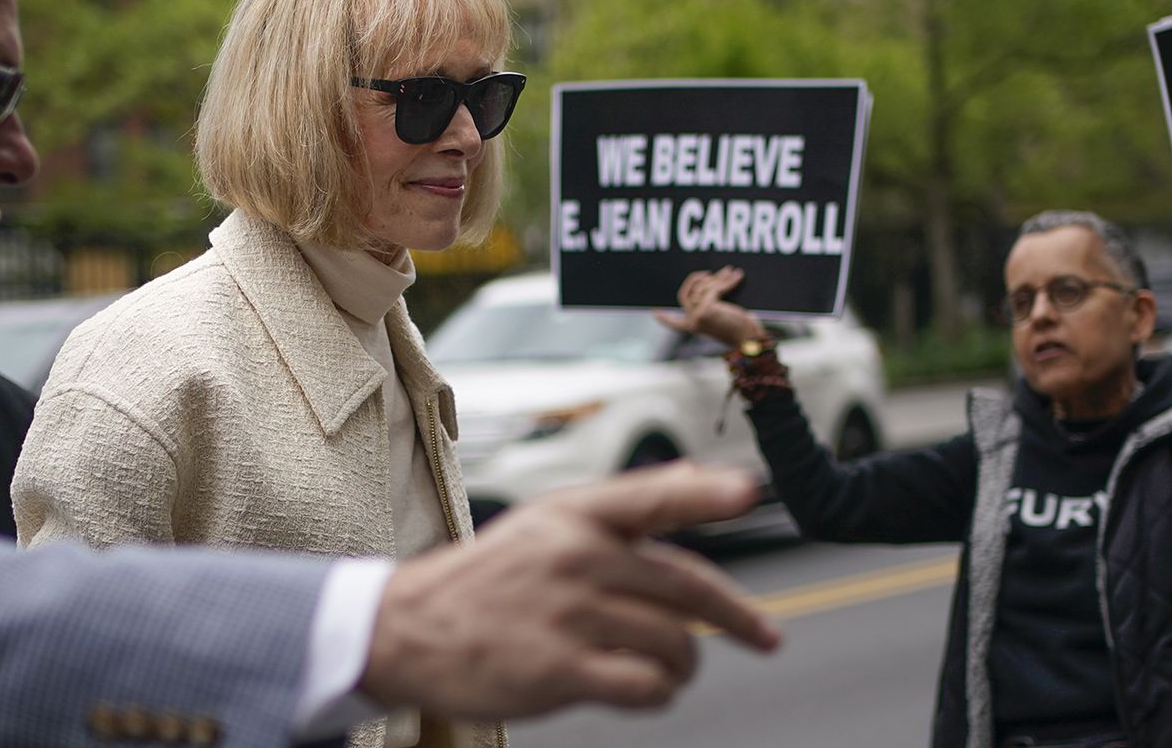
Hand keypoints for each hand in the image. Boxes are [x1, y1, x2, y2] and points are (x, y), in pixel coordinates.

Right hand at [358, 463, 780, 719]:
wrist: (407, 630)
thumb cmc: (491, 578)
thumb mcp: (547, 524)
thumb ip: (624, 508)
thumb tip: (699, 477)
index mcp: (574, 514)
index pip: (652, 496)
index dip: (705, 494)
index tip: (748, 491)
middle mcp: (575, 556)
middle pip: (686, 587)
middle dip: (735, 617)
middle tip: (765, 636)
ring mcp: (568, 613)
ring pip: (675, 642)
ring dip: (686, 664)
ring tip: (672, 668)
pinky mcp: (558, 669)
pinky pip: (645, 685)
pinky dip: (660, 692)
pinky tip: (648, 689)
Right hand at [653, 266, 765, 347]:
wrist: (749, 339)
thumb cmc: (741, 329)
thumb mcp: (721, 317)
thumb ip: (711, 305)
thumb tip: (712, 280)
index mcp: (693, 328)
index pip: (674, 323)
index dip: (664, 318)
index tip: (655, 313)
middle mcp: (692, 322)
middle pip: (687, 293)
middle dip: (697, 279)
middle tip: (710, 273)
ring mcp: (698, 315)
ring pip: (703, 287)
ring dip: (719, 278)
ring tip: (731, 272)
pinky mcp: (707, 309)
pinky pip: (715, 287)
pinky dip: (727, 281)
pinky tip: (737, 275)